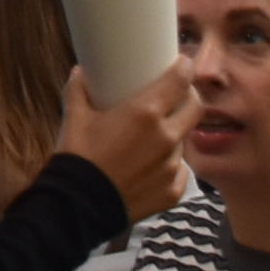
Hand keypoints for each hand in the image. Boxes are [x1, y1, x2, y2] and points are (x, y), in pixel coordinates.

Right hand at [54, 63, 196, 221]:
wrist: (78, 206)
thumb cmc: (77, 157)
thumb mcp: (74, 117)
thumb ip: (79, 90)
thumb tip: (80, 71)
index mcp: (146, 112)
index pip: (181, 80)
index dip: (184, 68)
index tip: (180, 64)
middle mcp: (167, 136)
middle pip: (195, 107)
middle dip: (188, 97)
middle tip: (175, 96)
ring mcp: (172, 166)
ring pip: (183, 141)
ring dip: (174, 134)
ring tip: (153, 138)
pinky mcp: (173, 191)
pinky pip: (179, 171)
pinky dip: (168, 165)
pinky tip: (151, 166)